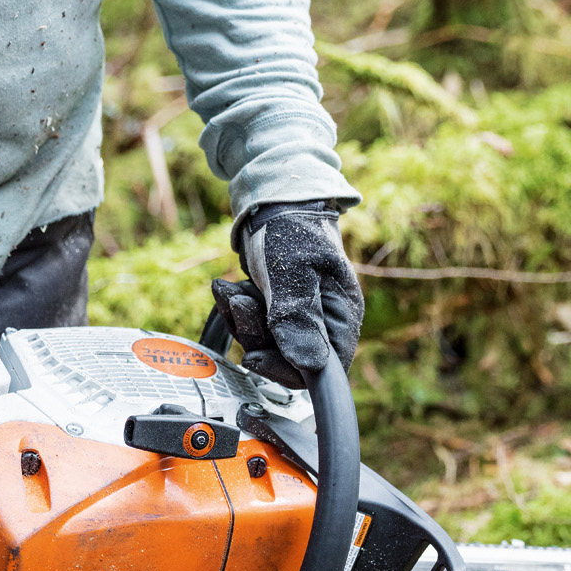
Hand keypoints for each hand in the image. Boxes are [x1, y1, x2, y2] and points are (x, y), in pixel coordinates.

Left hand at [212, 200, 362, 388]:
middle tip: (240, 302)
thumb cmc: (292, 225)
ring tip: (232, 289)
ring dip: (240, 319)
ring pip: (263, 344)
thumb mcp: (294, 269)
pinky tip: (230, 288)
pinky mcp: (276, 311)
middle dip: (253, 334)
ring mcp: (298, 318)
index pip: (320, 371)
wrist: (274, 199)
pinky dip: (235, 310)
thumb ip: (298, 316)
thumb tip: (309, 365)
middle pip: (284, 360)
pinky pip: (251, 328)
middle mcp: (323, 324)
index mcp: (341, 319)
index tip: (255, 356)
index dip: (286, 371)